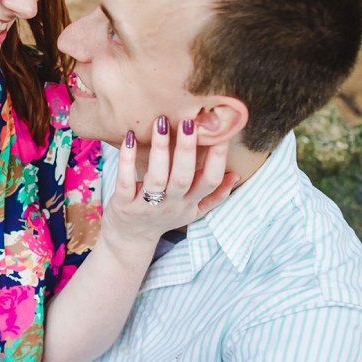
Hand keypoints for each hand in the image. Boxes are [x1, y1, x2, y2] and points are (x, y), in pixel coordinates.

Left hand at [98, 115, 239, 254]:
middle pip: (183, 178)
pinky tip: (129, 138)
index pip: (210, 181)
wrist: (130, 239)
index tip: (221, 133)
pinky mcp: (123, 204)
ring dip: (160, 150)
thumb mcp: (193, 211)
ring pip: (157, 178)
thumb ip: (215, 195)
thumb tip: (237, 175)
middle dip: (188, 149)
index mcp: (190, 203)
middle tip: (189, 121)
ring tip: (161, 123)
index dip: (218, 159)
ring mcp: (146, 205)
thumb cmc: (164, 217)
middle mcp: (170, 204)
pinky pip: (126, 181)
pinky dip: (127, 161)